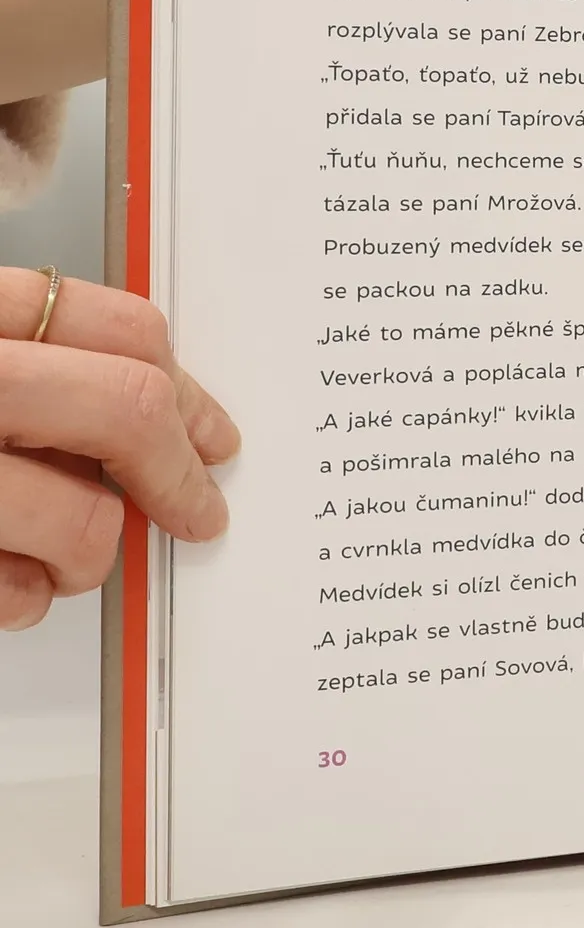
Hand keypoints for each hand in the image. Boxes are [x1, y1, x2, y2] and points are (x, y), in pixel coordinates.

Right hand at [0, 268, 237, 630]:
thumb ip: (45, 374)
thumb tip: (159, 420)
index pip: (116, 327)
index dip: (186, 388)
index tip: (218, 437)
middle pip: (126, 409)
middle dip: (176, 475)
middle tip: (200, 514)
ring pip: (83, 518)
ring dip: (88, 556)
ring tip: (57, 561)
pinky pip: (17, 590)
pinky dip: (24, 599)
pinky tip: (9, 583)